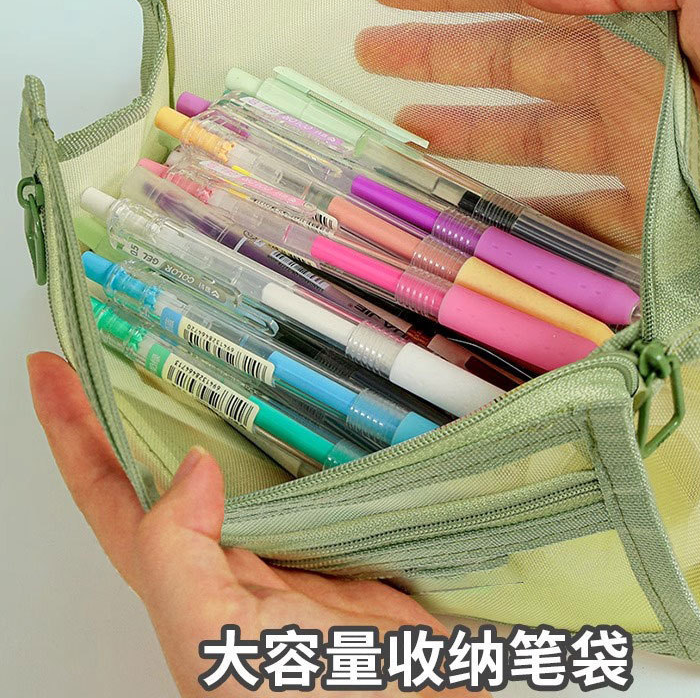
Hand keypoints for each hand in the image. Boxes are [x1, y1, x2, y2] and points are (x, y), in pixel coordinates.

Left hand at [28, 352, 483, 696]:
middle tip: (123, 350)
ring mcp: (281, 550)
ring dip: (208, 417)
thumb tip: (192, 467)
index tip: (49, 368)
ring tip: (197, 365)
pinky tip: (293, 410)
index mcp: (180, 583)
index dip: (70, 433)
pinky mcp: (335, 541)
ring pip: (231, 467)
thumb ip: (179, 558)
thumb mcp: (219, 641)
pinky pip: (299, 474)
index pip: (106, 496)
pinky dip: (287, 437)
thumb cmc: (311, 697)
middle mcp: (223, 562)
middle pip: (162, 472)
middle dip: (133, 413)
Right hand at [356, 0, 699, 266]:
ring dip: (465, 135)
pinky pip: (572, 214)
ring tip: (407, 135)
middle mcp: (615, 82)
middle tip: (373, 62)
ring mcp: (625, 148)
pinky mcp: (644, 210)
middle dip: (435, 62)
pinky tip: (487, 212)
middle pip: (505, 70)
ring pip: (524, 142)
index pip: (516, 3)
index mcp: (625, 19)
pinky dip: (528, 215)